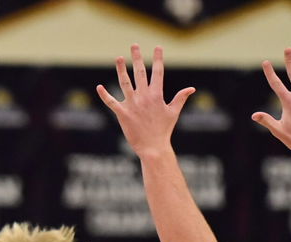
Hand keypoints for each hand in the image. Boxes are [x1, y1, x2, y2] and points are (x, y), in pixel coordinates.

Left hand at [97, 44, 193, 159]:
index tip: (157, 47)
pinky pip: (111, 102)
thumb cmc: (164, 131)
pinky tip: (99, 87)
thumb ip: (180, 98)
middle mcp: (144, 97)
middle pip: (139, 72)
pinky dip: (104, 95)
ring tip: (118, 58)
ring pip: (124, 83)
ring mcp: (132, 105)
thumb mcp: (173, 112)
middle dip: (137, 57)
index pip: (157, 72)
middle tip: (134, 45)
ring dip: (121, 69)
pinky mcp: (123, 114)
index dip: (158, 59)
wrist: (153, 148)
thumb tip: (191, 88)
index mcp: (157, 95)